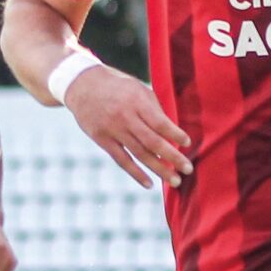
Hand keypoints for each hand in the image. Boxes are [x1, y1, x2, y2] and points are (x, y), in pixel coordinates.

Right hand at [64, 65, 192, 187]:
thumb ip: (154, 109)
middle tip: (187, 169)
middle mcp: (125, 117)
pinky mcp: (102, 140)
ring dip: (159, 169)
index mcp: (137, 101)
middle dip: (172, 157)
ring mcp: (113, 130)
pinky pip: (122, 160)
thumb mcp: (137, 89)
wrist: (82, 85)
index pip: (160, 122)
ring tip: (175, 181)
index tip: (187, 143)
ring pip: (140, 154)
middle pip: (153, 141)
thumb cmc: (117, 87)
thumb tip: (171, 132)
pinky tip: (149, 184)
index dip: (175, 134)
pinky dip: (136, 173)